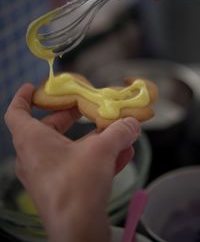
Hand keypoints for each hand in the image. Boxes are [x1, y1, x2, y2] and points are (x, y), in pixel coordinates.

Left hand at [5, 84, 140, 241]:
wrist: (77, 232)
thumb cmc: (77, 185)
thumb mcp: (101, 150)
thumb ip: (118, 131)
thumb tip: (132, 122)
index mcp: (32, 140)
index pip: (17, 112)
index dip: (24, 97)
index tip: (35, 87)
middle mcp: (34, 157)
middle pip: (46, 128)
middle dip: (67, 116)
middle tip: (84, 108)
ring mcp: (46, 175)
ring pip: (67, 148)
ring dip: (91, 139)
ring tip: (114, 132)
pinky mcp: (60, 189)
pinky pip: (77, 166)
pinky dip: (95, 158)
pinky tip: (122, 155)